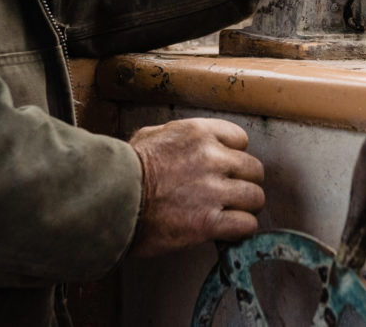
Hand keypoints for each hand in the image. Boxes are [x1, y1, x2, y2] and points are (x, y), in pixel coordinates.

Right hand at [127, 118, 264, 257]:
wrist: (110, 202)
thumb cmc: (124, 171)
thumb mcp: (149, 136)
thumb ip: (176, 135)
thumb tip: (184, 141)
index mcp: (198, 133)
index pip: (241, 139)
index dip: (234, 155)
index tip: (225, 167)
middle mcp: (211, 158)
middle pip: (254, 169)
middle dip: (245, 181)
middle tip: (232, 193)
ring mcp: (212, 191)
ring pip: (255, 197)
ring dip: (246, 207)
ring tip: (231, 213)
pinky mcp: (208, 222)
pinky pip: (246, 224)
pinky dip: (240, 229)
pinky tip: (227, 230)